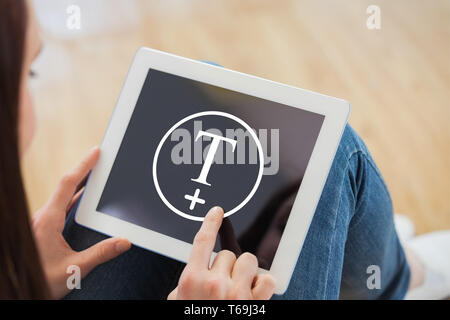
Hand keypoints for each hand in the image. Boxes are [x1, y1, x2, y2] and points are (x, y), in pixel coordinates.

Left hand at [32, 147, 130, 298]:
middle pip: (66, 186)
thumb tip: (123, 242)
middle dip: (84, 170)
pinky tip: (84, 201)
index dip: (83, 166)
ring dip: (79, 184)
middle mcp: (42, 218)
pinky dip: (74, 197)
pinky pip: (60, 206)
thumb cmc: (39, 279)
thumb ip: (100, 254)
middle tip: (100, 158)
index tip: (95, 152)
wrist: (17, 291)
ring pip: (62, 196)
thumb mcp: (74, 268)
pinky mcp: (42, 229)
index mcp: (48, 221)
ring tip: (95, 175)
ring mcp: (41, 223)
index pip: (67, 185)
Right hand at [168, 207, 275, 299]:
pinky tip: (255, 291)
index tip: (218, 212)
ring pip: (248, 260)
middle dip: (226, 265)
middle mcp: (214, 283)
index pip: (203, 240)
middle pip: (228, 253)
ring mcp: (237, 293)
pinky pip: (268, 278)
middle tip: (222, 284)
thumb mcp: (178, 302)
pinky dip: (264, 282)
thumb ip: (185, 283)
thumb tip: (196, 270)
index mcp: (192, 280)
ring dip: (245, 271)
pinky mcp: (256, 304)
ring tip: (238, 287)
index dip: (210, 222)